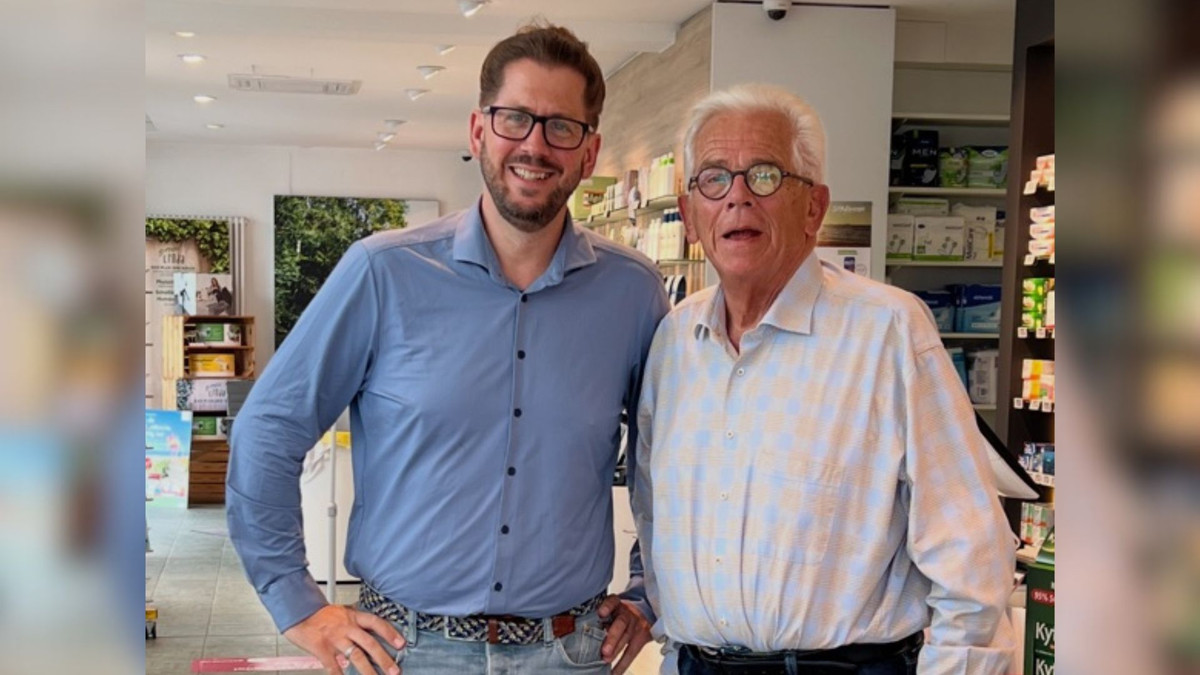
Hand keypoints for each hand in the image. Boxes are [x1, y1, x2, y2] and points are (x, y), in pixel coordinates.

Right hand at [282, 604, 405, 674]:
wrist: (298, 612)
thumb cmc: (321, 615)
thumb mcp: (343, 612)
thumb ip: (356, 622)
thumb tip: (372, 631)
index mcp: (353, 616)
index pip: (376, 623)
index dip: (390, 633)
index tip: (401, 644)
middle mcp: (346, 627)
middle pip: (369, 643)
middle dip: (384, 658)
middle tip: (394, 670)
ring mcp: (335, 638)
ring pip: (356, 656)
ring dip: (368, 670)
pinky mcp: (322, 648)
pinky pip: (333, 665)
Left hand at [597, 595, 652, 674]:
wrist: (644, 612)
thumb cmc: (619, 612)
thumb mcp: (611, 608)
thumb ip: (599, 615)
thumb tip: (577, 629)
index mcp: (617, 604)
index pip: (613, 601)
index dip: (607, 606)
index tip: (600, 613)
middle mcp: (627, 614)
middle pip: (620, 624)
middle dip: (612, 638)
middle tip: (604, 651)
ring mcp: (635, 626)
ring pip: (626, 638)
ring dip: (616, 651)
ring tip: (606, 661)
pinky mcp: (641, 638)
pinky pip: (632, 653)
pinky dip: (622, 665)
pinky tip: (613, 673)